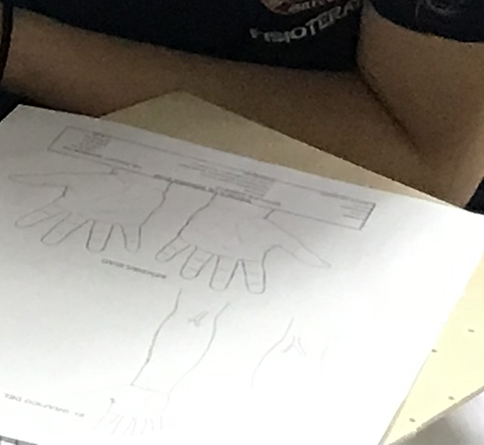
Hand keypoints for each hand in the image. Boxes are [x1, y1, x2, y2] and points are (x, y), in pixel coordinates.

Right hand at [9, 165, 171, 252]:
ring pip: (99, 232)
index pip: (52, 210)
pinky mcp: (128, 221)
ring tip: (94, 249)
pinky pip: (128, 233)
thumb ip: (48, 181)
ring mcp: (108, 214)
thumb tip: (18, 176)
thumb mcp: (78, 180)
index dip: (37, 217)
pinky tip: (131, 250)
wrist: (146, 179)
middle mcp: (90, 207)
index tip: (21, 225)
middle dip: (59, 233)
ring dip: (97, 240)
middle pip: (71, 223)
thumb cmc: (109, 175)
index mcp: (76, 197)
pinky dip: (131, 240)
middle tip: (46, 242)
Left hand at [154, 194, 322, 293]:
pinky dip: (169, 252)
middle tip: (216, 290)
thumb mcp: (275, 233)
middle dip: (219, 279)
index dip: (253, 282)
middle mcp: (226, 250)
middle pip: (223, 270)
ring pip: (200, 261)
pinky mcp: (192, 234)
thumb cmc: (253, 213)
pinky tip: (160, 258)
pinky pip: (178, 246)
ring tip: (187, 275)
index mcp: (246, 252)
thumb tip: (324, 266)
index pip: (251, 273)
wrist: (230, 189)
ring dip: (193, 268)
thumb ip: (297, 252)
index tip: (255, 294)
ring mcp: (208, 243)